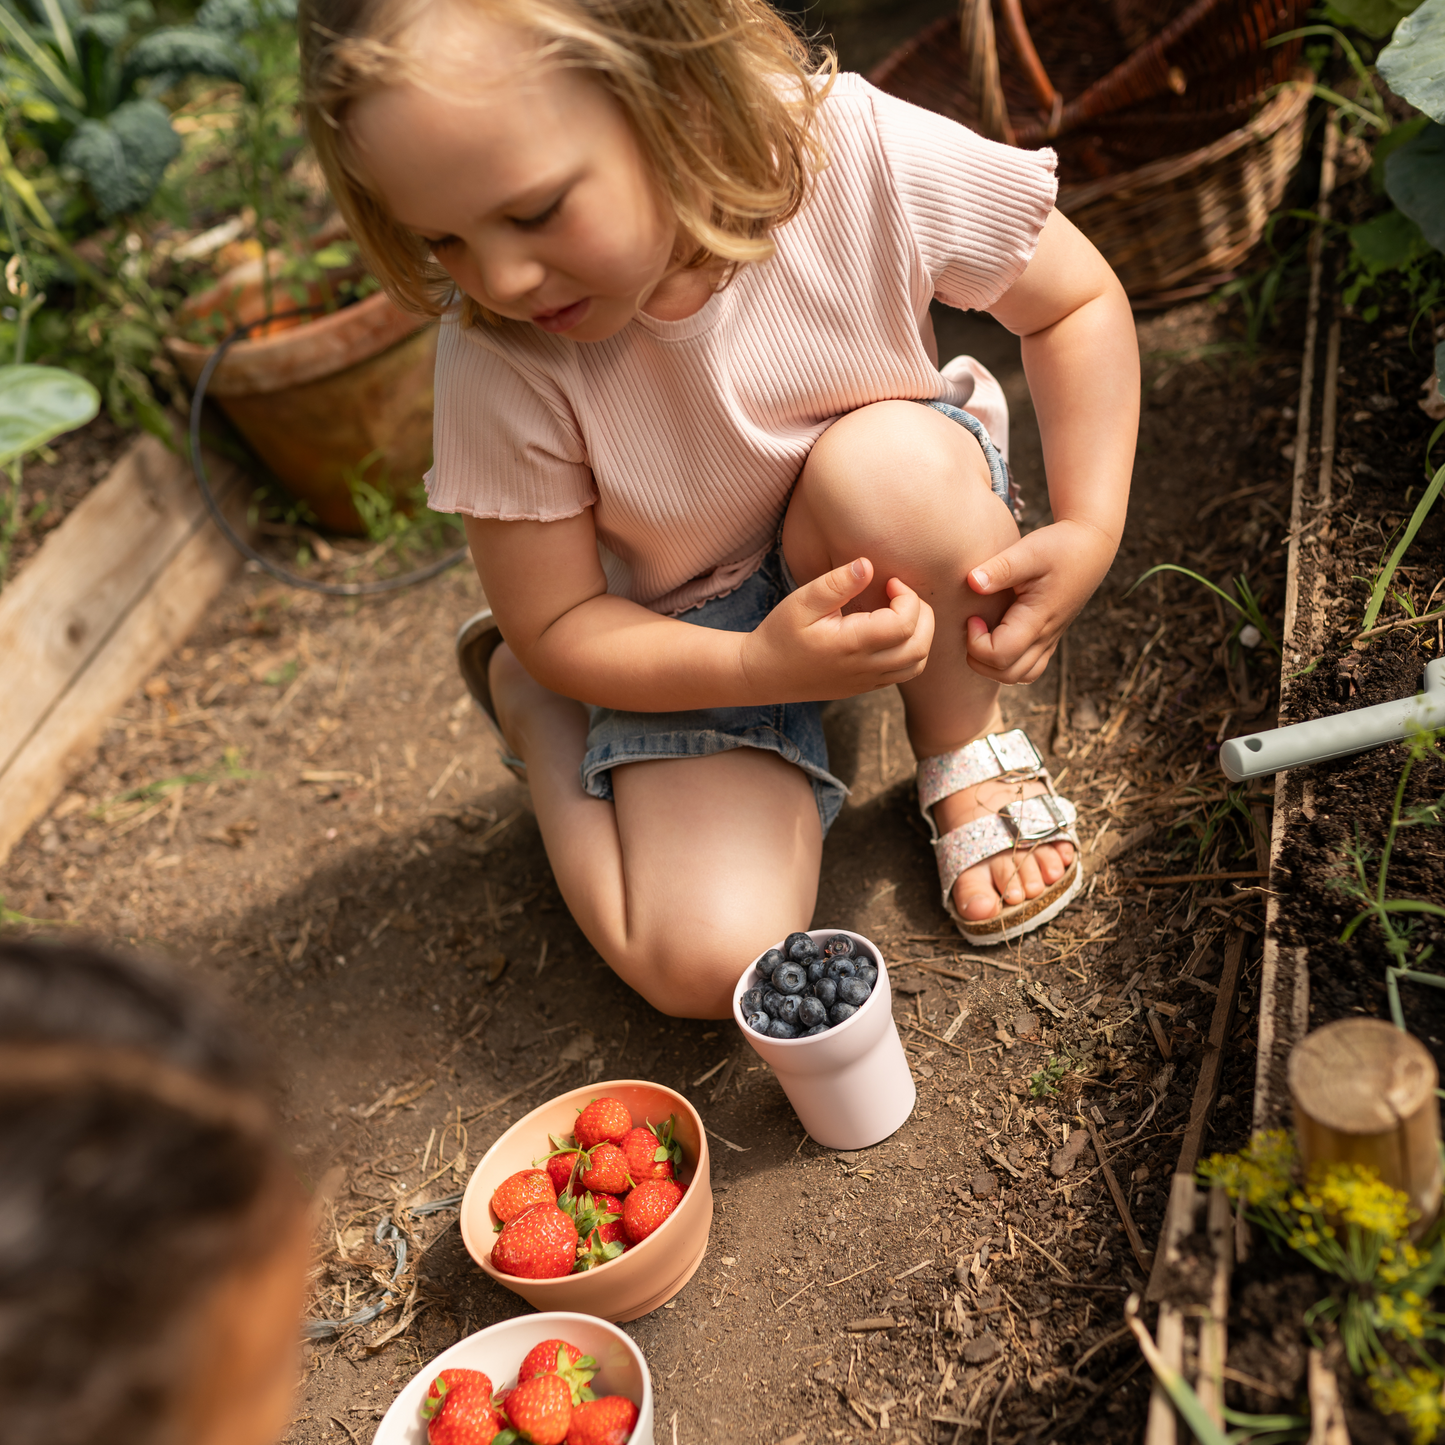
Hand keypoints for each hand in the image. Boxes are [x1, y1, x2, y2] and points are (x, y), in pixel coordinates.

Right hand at [741, 558, 934, 701]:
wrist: (764, 673)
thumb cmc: (780, 635)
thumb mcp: (802, 602)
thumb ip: (837, 583)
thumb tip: (868, 565)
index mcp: (851, 645)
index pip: (904, 624)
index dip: (907, 597)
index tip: (889, 581)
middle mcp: (864, 668)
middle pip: (920, 647)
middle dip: (922, 614)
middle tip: (901, 594)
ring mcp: (867, 681)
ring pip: (917, 664)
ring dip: (921, 634)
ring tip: (901, 611)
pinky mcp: (866, 686)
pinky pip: (904, 673)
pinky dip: (910, 650)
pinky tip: (889, 630)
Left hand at [964, 520, 1116, 684]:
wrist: (1091, 546)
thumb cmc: (1059, 546)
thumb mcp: (1028, 551)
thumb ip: (1000, 568)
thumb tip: (971, 582)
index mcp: (1038, 620)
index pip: (1000, 656)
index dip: (976, 643)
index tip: (973, 616)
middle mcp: (1045, 636)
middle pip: (1008, 675)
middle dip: (979, 659)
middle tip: (973, 626)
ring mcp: (1049, 640)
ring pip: (1019, 676)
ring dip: (992, 665)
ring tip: (983, 634)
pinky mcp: (1049, 637)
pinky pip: (1027, 667)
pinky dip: (1007, 662)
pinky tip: (996, 634)